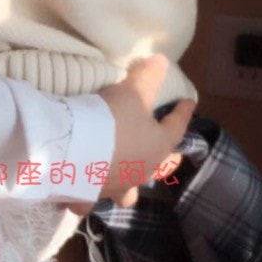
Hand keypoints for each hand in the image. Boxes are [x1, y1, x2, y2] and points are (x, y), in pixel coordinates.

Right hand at [60, 54, 194, 216]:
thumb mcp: (132, 92)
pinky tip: (81, 193)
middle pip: (158, 168)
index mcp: (158, 147)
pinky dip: (87, 196)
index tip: (189, 103)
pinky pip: (90, 200)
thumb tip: (162, 60)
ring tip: (121, 179)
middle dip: (162, 161)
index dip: (183, 112)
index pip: (177, 127)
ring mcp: (116, 188)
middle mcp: (141, 172)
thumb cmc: (111, 120)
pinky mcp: (88, 197)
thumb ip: (148, 77)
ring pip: (128, 193)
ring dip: (128, 185)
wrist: (73, 151)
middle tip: (165, 156)